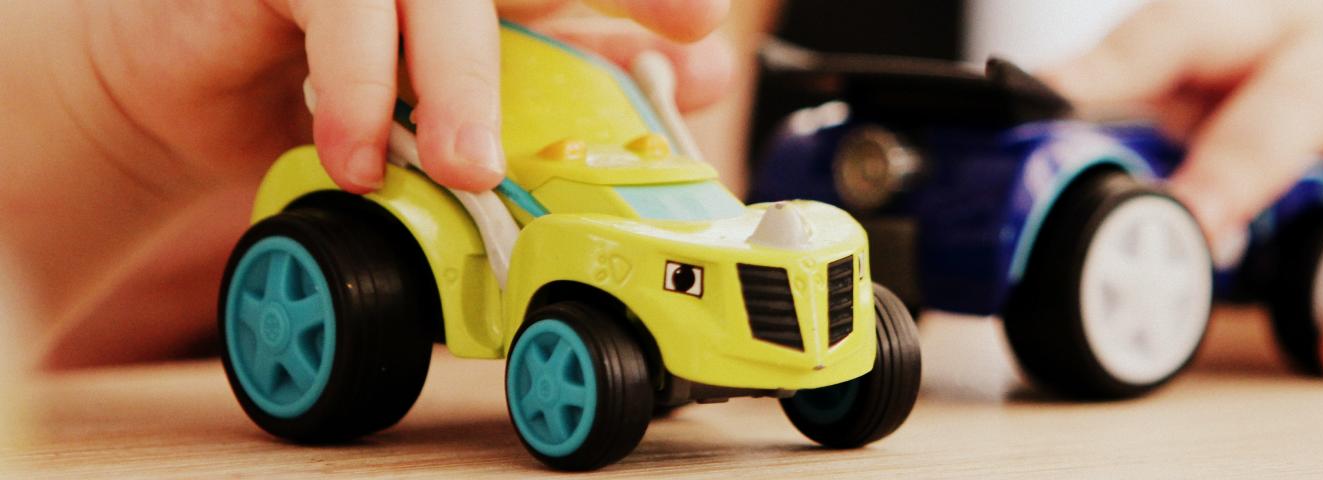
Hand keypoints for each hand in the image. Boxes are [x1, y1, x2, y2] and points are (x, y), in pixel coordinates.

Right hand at [130, 0, 731, 193]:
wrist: (200, 92)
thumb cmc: (347, 83)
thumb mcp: (476, 95)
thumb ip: (578, 78)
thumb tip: (704, 75)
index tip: (703, 25)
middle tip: (677, 27)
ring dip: (459, 79)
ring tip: (469, 166)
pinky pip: (336, 16)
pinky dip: (351, 92)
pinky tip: (357, 157)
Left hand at [1046, 0, 1322, 377]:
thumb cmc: (1312, 62)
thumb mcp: (1229, 62)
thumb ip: (1143, 96)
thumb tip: (1031, 128)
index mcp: (1267, 27)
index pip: (1186, 28)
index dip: (1121, 64)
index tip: (1056, 99)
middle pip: (1306, 93)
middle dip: (1250, 160)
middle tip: (1200, 232)